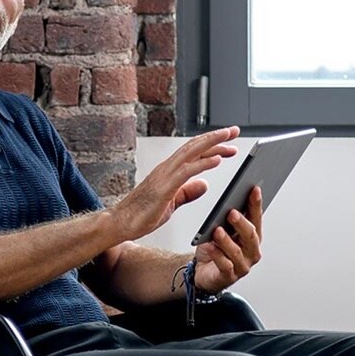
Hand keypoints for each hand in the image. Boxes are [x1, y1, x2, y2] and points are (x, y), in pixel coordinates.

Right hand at [112, 126, 239, 240]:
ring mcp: (164, 176)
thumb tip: (204, 184)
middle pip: (194, 146)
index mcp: (168, 171)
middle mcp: (166, 168)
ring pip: (191, 152)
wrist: (120, 224)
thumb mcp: (172, 203)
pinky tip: (217, 159)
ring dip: (212, 143)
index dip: (211, 145)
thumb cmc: (140, 215)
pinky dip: (203, 163)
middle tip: (234, 131)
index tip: (228, 142)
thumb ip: (188, 193)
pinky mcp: (164, 187)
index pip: (193, 152)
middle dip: (215, 137)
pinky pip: (186, 171)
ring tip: (229, 137)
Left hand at [193, 186, 263, 291]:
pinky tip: (209, 246)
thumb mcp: (222, 230)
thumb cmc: (215, 249)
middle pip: (250, 236)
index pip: (256, 218)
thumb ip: (227, 218)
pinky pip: (224, 266)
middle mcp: (251, 252)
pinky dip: (217, 255)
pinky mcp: (228, 277)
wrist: (203, 273)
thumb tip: (229, 200)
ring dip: (227, 240)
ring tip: (217, 230)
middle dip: (241, 223)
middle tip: (232, 212)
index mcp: (252, 237)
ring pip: (236, 252)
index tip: (254, 189)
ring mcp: (242, 266)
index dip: (256, 204)